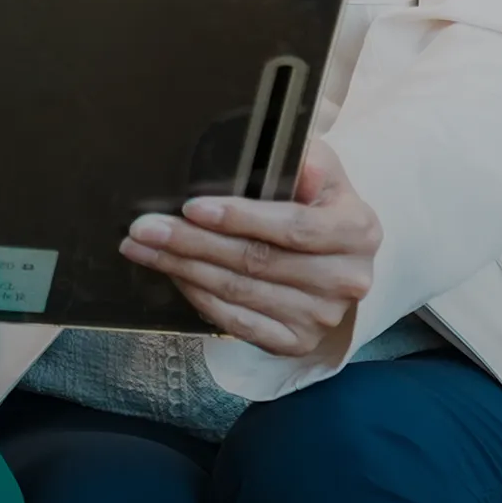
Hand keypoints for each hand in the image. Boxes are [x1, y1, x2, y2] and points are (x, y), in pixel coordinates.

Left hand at [120, 145, 380, 361]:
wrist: (335, 256)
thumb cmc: (317, 202)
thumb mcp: (321, 168)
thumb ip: (309, 160)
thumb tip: (301, 167)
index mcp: (357, 230)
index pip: (294, 227)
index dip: (241, 218)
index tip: (192, 208)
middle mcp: (347, 280)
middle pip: (258, 262)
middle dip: (193, 243)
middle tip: (145, 228)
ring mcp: (322, 317)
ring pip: (241, 293)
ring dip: (184, 270)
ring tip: (143, 249)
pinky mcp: (297, 342)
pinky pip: (239, 323)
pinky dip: (200, 299)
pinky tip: (174, 276)